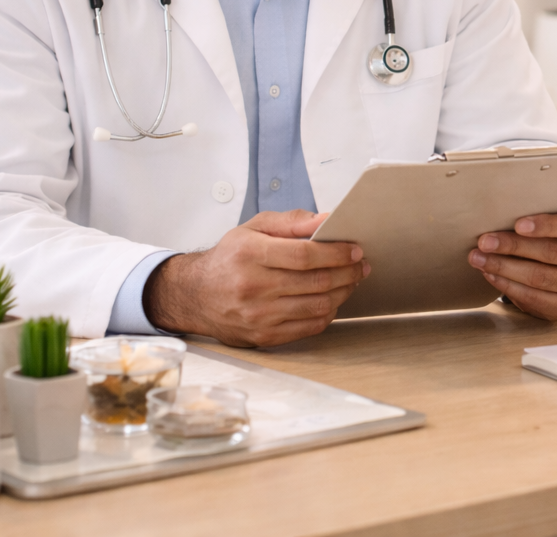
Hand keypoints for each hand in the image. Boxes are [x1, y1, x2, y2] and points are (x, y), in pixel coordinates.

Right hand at [144, 209, 367, 346]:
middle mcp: (253, 286)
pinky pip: (308, 327)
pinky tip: (332, 301)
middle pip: (315, 282)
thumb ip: (291, 221)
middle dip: (347, 273)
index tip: (355, 250)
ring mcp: (258, 315)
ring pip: (316, 306)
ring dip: (342, 293)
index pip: (305, 255)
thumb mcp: (254, 228)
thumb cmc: (229, 258)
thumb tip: (326, 220)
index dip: (337, 253)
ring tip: (351, 281)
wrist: (196, 295)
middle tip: (361, 265)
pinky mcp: (263, 336)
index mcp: (250, 254)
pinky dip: (327, 313)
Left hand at [468, 209, 556, 319]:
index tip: (518, 224)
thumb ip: (544, 213)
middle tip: (484, 241)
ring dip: (504, 267)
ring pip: (539, 278)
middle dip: (512, 247)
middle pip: (551, 253)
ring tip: (479, 258)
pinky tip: (491, 275)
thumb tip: (502, 213)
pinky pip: (535, 299)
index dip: (546, 225)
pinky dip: (508, 286)